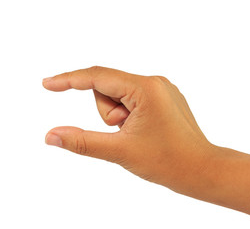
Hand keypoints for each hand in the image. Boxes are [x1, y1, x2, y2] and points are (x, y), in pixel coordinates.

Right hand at [43, 66, 214, 191]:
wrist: (202, 171)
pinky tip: (142, 131)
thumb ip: (82, 142)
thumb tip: (51, 136)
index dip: (68, 80)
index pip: (96, 77)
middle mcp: (153, 82)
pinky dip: (126, 115)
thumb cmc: (168, 161)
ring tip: (135, 134)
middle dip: (107, 114)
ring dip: (118, 118)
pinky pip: (130, 100)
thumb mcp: (119, 151)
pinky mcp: (161, 97)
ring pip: (117, 97)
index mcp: (145, 88)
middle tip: (124, 133)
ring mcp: (159, 89)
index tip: (47, 84)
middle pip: (107, 89)